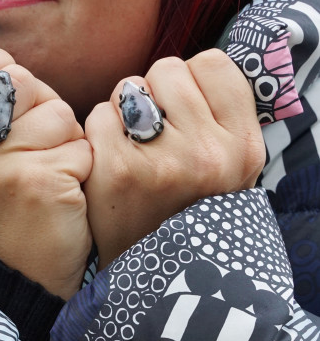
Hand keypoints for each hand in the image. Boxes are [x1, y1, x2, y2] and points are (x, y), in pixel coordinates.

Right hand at [0, 48, 92, 298]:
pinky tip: (63, 197)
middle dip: (41, 107)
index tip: (13, 88)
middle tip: (34, 151)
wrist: (21, 283)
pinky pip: (80, 146)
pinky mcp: (36, 183)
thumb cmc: (0, 210)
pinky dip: (83, 168)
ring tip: (48, 177)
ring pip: (56, 113)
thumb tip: (3, 63)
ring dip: (67, 141)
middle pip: (17, 81)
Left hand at [84, 50, 265, 268]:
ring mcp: (163, 162)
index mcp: (242, 148)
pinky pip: (99, 115)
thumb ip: (217, 116)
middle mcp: (208, 154)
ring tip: (132, 149)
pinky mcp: (118, 171)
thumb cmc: (182, 209)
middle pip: (167, 69)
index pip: (214, 64)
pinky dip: (98, 135)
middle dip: (154, 93)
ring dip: (124, 111)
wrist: (149, 276)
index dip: (191, 80)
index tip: (183, 109)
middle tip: (153, 135)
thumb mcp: (225, 168)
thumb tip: (193, 69)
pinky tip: (109, 164)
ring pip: (130, 87)